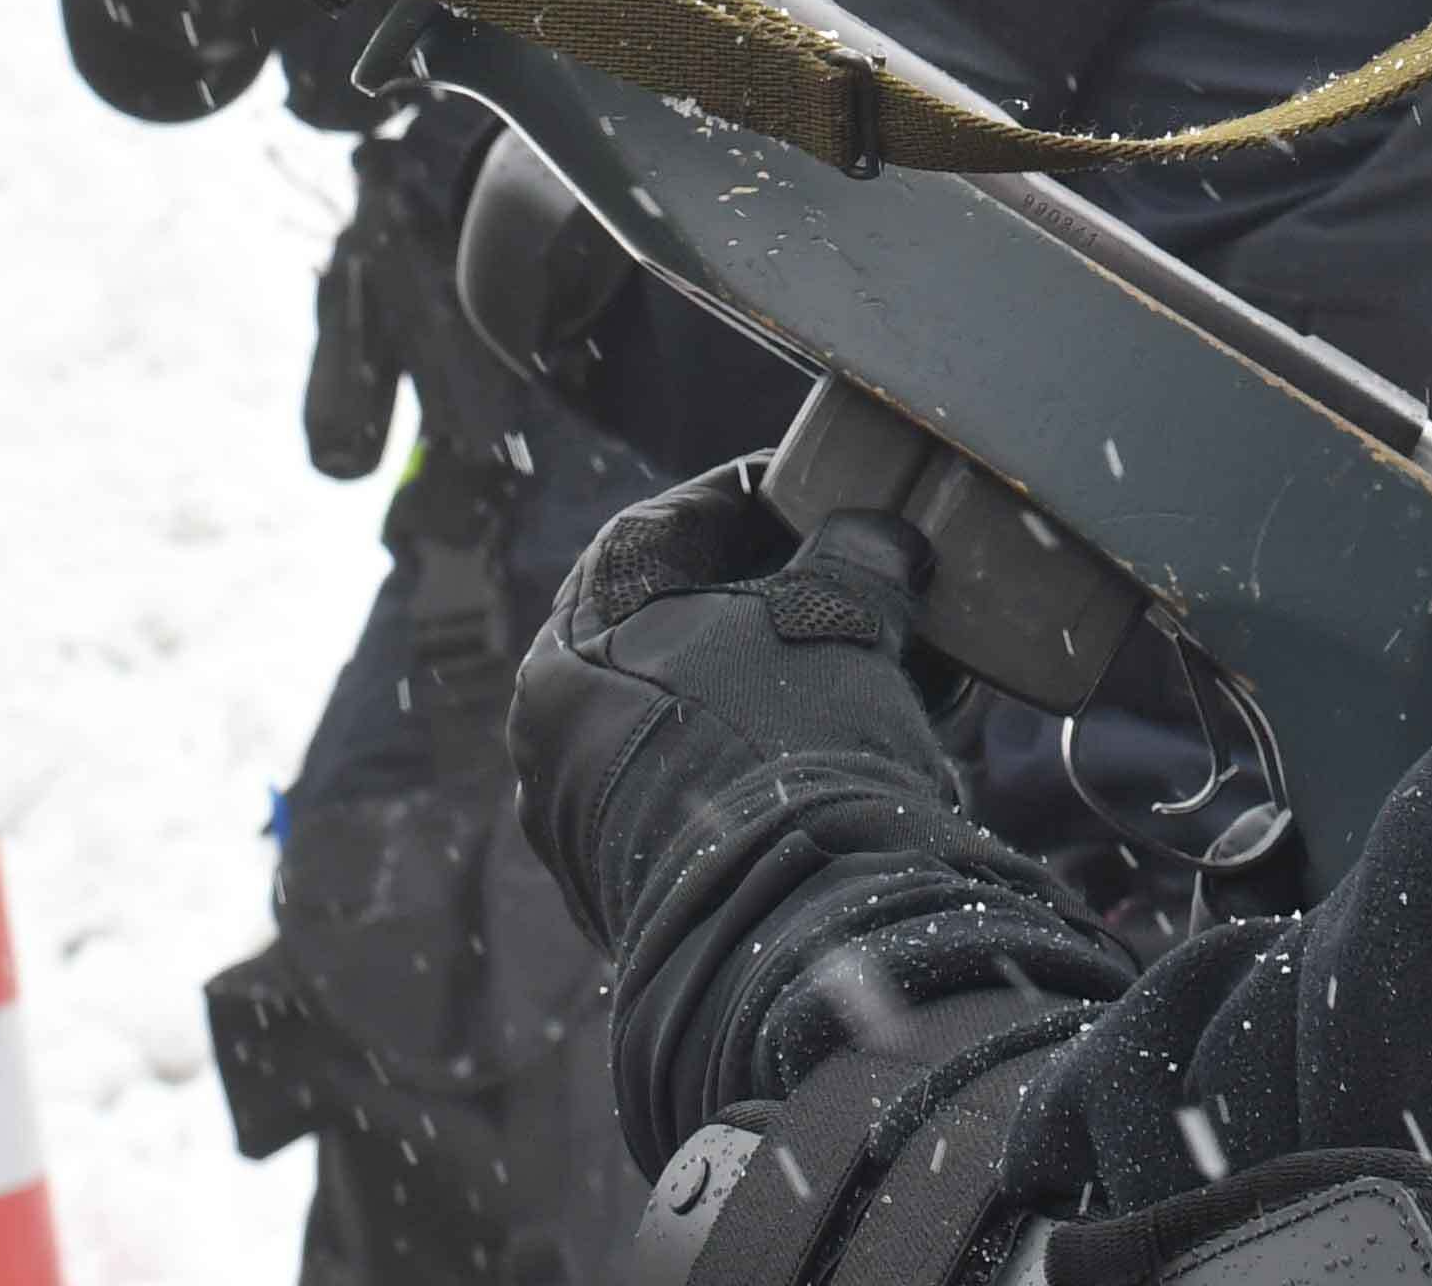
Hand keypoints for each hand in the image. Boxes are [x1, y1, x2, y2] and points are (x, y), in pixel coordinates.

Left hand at [510, 463, 966, 950]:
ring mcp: (591, 831)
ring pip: (696, 720)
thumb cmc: (799, 750)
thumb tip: (875, 539)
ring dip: (783, 685)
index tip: (810, 491)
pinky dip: (775, 760)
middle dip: (772, 601)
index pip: (657, 533)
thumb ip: (854, 554)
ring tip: (874, 667)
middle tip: (847, 579)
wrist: (804, 939)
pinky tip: (853, 746)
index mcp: (570, 652)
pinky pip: (710, 795)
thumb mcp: (836, 617)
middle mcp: (556, 741)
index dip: (745, 498)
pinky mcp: (642, 900)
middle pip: (673, 631)